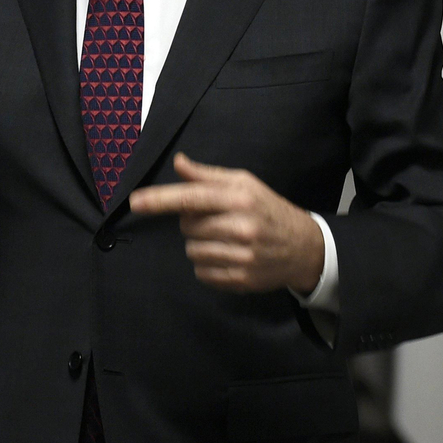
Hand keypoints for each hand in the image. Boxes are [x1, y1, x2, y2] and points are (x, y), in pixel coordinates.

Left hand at [129, 154, 323, 294]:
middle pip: (187, 226)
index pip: (191, 197)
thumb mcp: (244, 184)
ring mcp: (242, 256)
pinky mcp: (242, 280)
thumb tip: (178, 162)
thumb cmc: (269, 209)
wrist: (305, 248)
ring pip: (192, 251)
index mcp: (240, 198)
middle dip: (192, 222)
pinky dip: (207, 265)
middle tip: (215, 220)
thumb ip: (207, 176)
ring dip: (199, 244)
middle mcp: (241, 227)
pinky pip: (202, 273)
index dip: (160, 200)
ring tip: (223, 238)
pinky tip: (226, 256)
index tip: (136, 202)